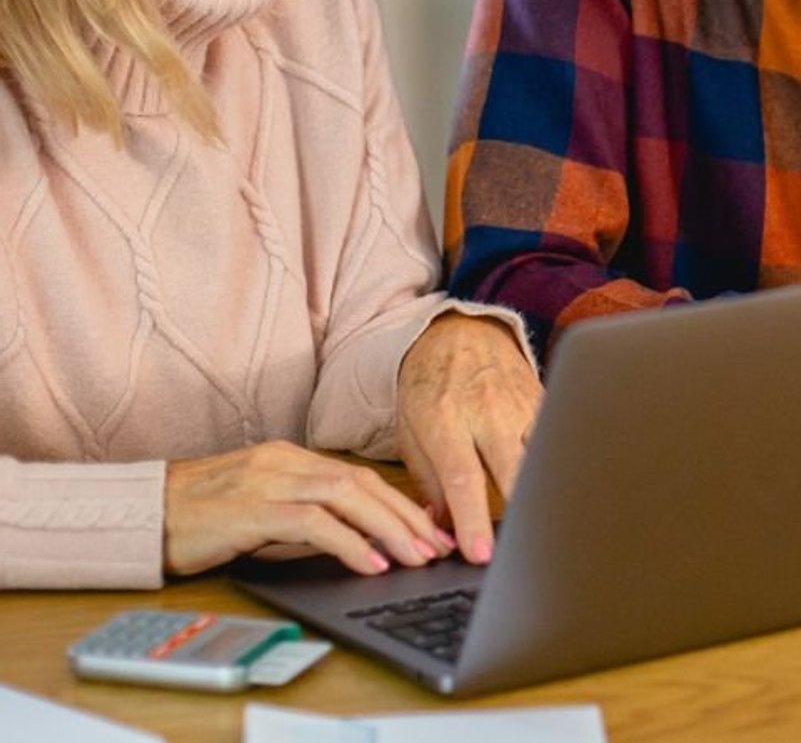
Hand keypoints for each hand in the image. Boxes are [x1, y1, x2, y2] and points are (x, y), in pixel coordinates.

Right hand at [163, 441, 450, 577]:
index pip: (359, 477)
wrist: (141, 515)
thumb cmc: (198, 520)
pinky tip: (372, 563)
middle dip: (406, 516)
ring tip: (418, 556)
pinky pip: (313, 523)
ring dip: (389, 528)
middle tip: (439, 545)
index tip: (430, 529)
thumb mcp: (261, 512)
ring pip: (347, 497)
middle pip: (362, 483)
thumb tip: (357, 542)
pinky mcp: (252, 508)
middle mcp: (285, 463)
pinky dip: (349, 543)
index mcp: (290, 458)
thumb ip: (304, 518)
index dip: (400, 503)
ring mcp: (269, 481)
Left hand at [396, 312, 541, 564]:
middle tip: (521, 551)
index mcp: (445, 419)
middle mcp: (488, 410)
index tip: (481, 554)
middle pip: (513, 468)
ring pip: (542, 455)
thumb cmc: (429, 386)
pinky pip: (555, 438)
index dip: (473, 519)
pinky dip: (557, 466)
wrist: (458, 332)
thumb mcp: (411, 430)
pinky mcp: (544, 399)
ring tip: (547, 529)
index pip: (463, 477)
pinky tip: (560, 492)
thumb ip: (428, 482)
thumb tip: (441, 532)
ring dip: (543, 493)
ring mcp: (521, 403)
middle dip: (521, 513)